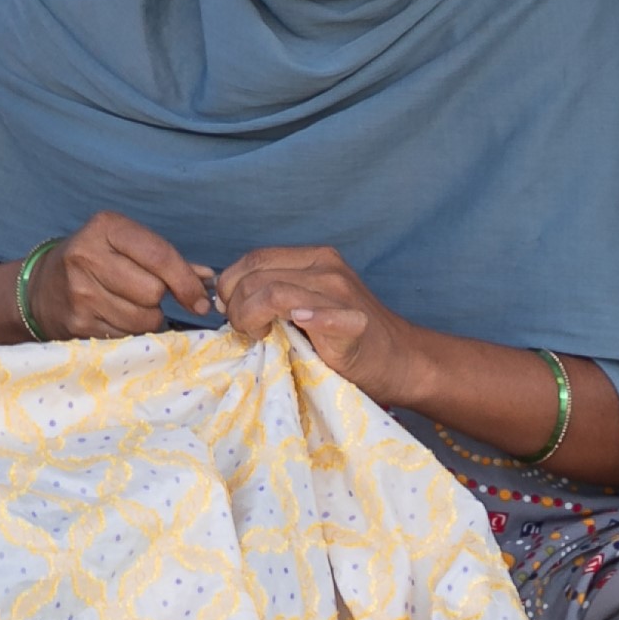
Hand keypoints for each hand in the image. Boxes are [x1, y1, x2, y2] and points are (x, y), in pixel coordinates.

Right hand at [36, 210, 217, 338]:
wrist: (40, 289)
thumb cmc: (94, 262)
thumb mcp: (123, 245)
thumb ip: (167, 259)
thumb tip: (208, 280)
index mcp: (104, 227)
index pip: (159, 255)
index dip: (187, 281)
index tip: (200, 299)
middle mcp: (87, 257)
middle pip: (153, 291)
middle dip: (160, 299)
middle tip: (148, 296)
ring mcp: (79, 293)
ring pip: (143, 319)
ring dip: (148, 319)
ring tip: (131, 307)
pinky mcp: (77, 324)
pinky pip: (126, 337)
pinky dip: (131, 333)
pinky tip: (117, 320)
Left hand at [213, 245, 427, 406]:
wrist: (398, 361)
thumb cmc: (344, 340)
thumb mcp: (305, 304)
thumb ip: (272, 293)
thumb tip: (221, 298)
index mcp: (313, 258)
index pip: (253, 259)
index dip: (230, 285)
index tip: (228, 312)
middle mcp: (326, 267)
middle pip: (255, 275)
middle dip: (235, 307)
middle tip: (245, 332)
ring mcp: (341, 293)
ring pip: (272, 292)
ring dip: (252, 318)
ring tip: (260, 337)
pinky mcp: (353, 322)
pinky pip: (317, 314)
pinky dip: (302, 320)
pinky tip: (297, 329)